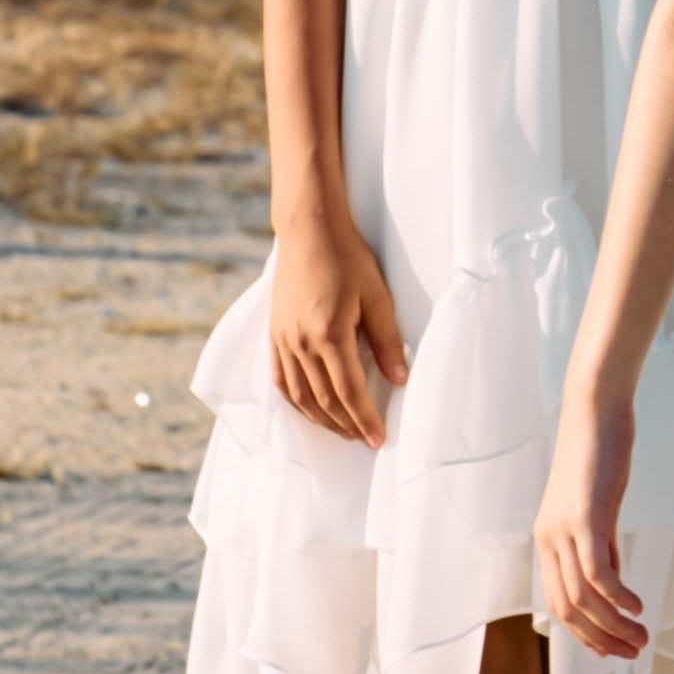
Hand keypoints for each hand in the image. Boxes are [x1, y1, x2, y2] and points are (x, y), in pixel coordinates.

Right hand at [269, 208, 406, 445]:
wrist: (308, 232)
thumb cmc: (348, 259)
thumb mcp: (377, 296)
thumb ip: (388, 341)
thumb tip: (400, 379)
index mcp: (329, 335)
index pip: (349, 391)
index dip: (366, 419)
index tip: (380, 440)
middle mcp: (301, 343)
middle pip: (324, 399)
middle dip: (347, 425)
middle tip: (366, 441)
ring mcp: (283, 340)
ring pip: (300, 396)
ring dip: (322, 420)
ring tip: (344, 432)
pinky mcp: (274, 334)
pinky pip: (281, 379)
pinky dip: (296, 402)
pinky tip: (310, 411)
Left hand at [535, 382, 645, 658]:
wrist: (595, 411)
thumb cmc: (601, 454)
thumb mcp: (600, 507)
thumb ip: (602, 544)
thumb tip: (613, 579)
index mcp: (549, 540)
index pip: (561, 604)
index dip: (587, 634)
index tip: (615, 650)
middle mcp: (549, 540)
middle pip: (569, 609)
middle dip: (602, 638)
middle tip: (635, 652)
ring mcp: (564, 530)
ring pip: (584, 597)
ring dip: (615, 625)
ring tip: (643, 638)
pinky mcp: (586, 517)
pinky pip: (598, 571)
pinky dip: (618, 596)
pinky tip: (638, 607)